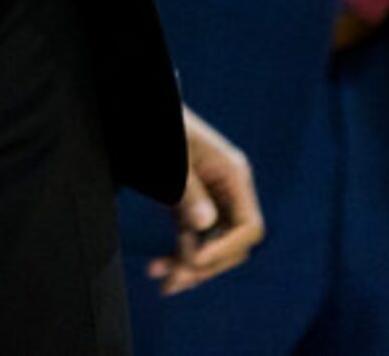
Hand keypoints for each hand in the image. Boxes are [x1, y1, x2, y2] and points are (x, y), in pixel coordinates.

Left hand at [151, 104, 262, 294]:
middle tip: (172, 280)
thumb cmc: (158, 124)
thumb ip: (188, 190)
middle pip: (232, 244)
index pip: (248, 227)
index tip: (194, 259)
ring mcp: (212, 200)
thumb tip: (204, 224)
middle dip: (205, 265)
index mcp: (234, 174)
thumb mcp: (173, 155)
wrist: (140, 107)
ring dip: (190, 267)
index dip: (225, 249)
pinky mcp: (192, 206)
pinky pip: (194, 240)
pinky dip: (180, 255)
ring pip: (213, 248)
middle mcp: (229, 191)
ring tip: (162, 282)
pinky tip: (159, 269)